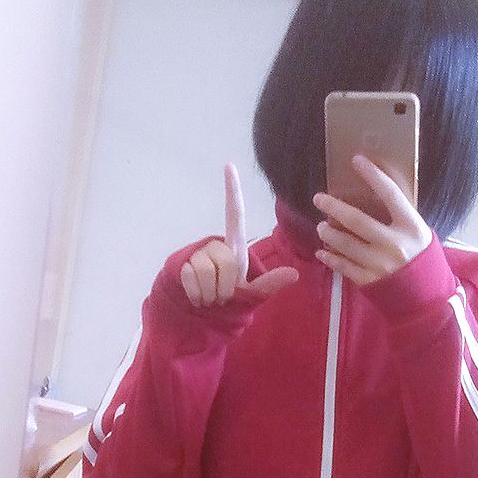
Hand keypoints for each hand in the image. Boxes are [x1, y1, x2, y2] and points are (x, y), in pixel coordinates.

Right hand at [180, 163, 298, 306]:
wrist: (202, 312)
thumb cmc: (230, 299)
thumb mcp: (252, 293)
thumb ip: (270, 284)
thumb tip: (294, 274)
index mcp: (235, 247)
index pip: (235, 215)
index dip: (233, 191)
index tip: (229, 166)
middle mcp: (215, 245)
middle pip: (227, 262)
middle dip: (227, 287)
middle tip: (224, 295)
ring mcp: (197, 253)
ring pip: (208, 272)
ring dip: (212, 293)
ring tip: (211, 297)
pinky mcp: (182, 264)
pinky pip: (193, 279)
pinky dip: (198, 294)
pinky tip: (198, 297)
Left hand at [311, 153, 432, 284]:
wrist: (427, 296)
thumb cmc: (421, 258)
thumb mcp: (418, 233)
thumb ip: (399, 217)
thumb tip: (373, 194)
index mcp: (411, 226)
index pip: (390, 194)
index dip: (373, 175)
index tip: (356, 160)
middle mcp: (395, 244)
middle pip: (357, 220)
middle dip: (334, 207)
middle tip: (319, 199)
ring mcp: (380, 264)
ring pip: (345, 244)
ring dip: (329, 233)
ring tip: (321, 227)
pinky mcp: (369, 281)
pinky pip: (343, 266)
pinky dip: (330, 258)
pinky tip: (322, 252)